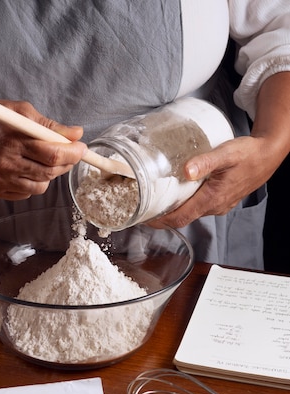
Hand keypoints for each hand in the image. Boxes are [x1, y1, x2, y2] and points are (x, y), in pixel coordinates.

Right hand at [0, 93, 86, 199]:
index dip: (72, 153)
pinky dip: (31, 183)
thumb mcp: (19, 112)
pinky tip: (25, 168)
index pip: (52, 153)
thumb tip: (76, 134)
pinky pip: (24, 194)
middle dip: (65, 164)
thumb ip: (49, 125)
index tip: (82, 148)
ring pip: (39, 187)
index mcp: (12, 141)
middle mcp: (4, 164)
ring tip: (43, 161)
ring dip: (48, 175)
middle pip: (48, 173)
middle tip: (70, 154)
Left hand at [151, 134, 278, 228]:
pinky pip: (199, 207)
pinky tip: (179, 193)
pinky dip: (186, 203)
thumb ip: (206, 162)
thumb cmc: (249, 154)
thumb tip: (186, 171)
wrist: (268, 156)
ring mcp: (218, 205)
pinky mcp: (221, 200)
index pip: (180, 218)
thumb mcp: (227, 153)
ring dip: (174, 209)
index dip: (160, 221)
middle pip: (182, 217)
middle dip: (162, 216)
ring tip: (157, 199)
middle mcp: (214, 207)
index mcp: (212, 199)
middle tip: (144, 208)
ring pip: (191, 212)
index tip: (144, 218)